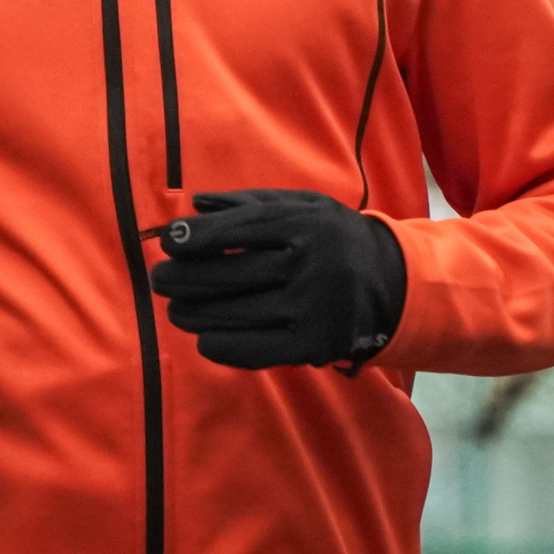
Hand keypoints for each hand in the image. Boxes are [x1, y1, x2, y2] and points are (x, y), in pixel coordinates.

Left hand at [150, 189, 405, 368]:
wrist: (394, 283)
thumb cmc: (334, 238)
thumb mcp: (305, 206)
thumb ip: (250, 203)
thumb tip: (195, 203)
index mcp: (308, 223)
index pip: (241, 229)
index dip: (199, 236)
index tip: (169, 241)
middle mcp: (312, 264)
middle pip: (231, 273)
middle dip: (184, 277)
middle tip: (159, 279)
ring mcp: (314, 307)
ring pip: (237, 313)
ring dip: (195, 313)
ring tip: (175, 309)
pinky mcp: (315, 344)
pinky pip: (256, 350)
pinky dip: (223, 346)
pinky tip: (203, 339)